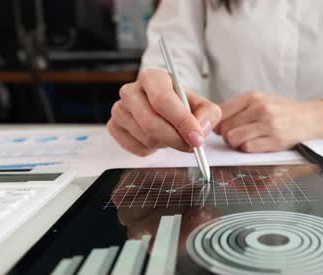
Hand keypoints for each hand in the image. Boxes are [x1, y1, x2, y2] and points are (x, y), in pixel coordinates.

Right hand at [107, 69, 221, 155]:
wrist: (164, 108)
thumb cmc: (182, 104)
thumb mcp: (202, 104)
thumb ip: (208, 115)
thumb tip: (200, 130)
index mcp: (152, 77)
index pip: (163, 100)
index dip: (181, 121)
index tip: (197, 138)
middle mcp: (130, 90)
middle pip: (150, 122)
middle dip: (175, 139)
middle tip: (191, 145)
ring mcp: (119, 109)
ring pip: (145, 138)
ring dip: (165, 143)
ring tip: (171, 134)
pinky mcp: (114, 126)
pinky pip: (136, 148)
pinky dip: (152, 150)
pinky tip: (157, 139)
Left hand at [215, 91, 322, 152]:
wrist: (311, 118)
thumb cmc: (283, 111)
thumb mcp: (261, 100)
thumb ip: (238, 108)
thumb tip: (215, 124)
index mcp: (253, 96)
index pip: (221, 112)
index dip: (218, 125)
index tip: (222, 129)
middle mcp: (260, 108)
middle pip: (225, 128)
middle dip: (228, 135)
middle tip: (238, 135)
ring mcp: (268, 124)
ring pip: (233, 139)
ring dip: (237, 144)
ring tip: (247, 140)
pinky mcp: (275, 140)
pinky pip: (247, 148)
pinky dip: (248, 149)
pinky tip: (257, 144)